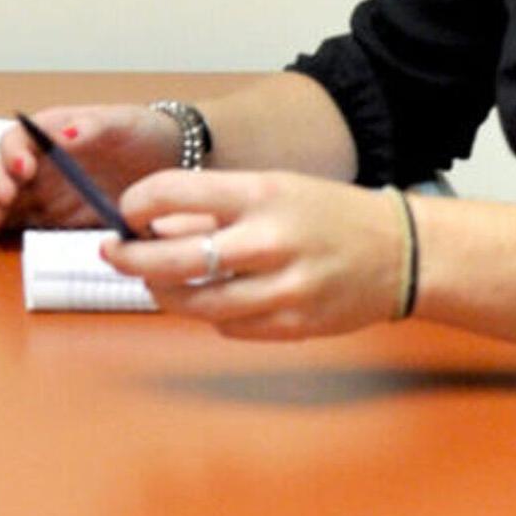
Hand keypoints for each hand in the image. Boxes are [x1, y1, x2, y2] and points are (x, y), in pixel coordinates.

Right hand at [0, 105, 179, 233]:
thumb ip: (92, 125)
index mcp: (51, 132)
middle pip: (3, 170)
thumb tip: (62, 133)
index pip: (17, 139)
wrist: (167, 161)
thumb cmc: (141, 133)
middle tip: (5, 198)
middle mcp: (41, 162)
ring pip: (5, 198)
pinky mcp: (54, 217)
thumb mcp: (122, 122)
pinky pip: (23, 221)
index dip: (12, 153)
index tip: (23, 169)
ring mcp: (45, 191)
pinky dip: (6, 226)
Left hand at [95, 168, 410, 340]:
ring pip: (194, 302)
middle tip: (114, 253)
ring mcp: (282, 290)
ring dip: (163, 293)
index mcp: (261, 194)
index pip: (173, 192)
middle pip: (173, 259)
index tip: (127, 212)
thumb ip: (212, 208)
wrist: (401, 252)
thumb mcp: (273, 188)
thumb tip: (151, 225)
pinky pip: (228, 327)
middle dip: (130, 259)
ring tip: (156, 281)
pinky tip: (214, 297)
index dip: (136, 204)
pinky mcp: (293, 327)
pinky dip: (211, 314)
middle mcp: (269, 242)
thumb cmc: (327, 214)